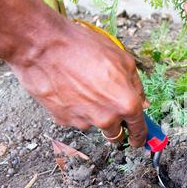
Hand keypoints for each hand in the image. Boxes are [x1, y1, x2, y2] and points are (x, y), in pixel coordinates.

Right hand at [10, 20, 148, 146]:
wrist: (44, 48)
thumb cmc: (85, 48)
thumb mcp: (123, 60)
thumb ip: (136, 86)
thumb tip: (142, 102)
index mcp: (126, 104)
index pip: (138, 130)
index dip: (140, 136)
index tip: (139, 140)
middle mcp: (107, 118)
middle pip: (116, 133)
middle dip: (116, 123)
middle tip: (107, 103)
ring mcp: (84, 121)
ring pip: (95, 125)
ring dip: (95, 114)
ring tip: (84, 88)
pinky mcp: (64, 120)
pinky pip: (76, 119)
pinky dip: (76, 109)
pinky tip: (70, 90)